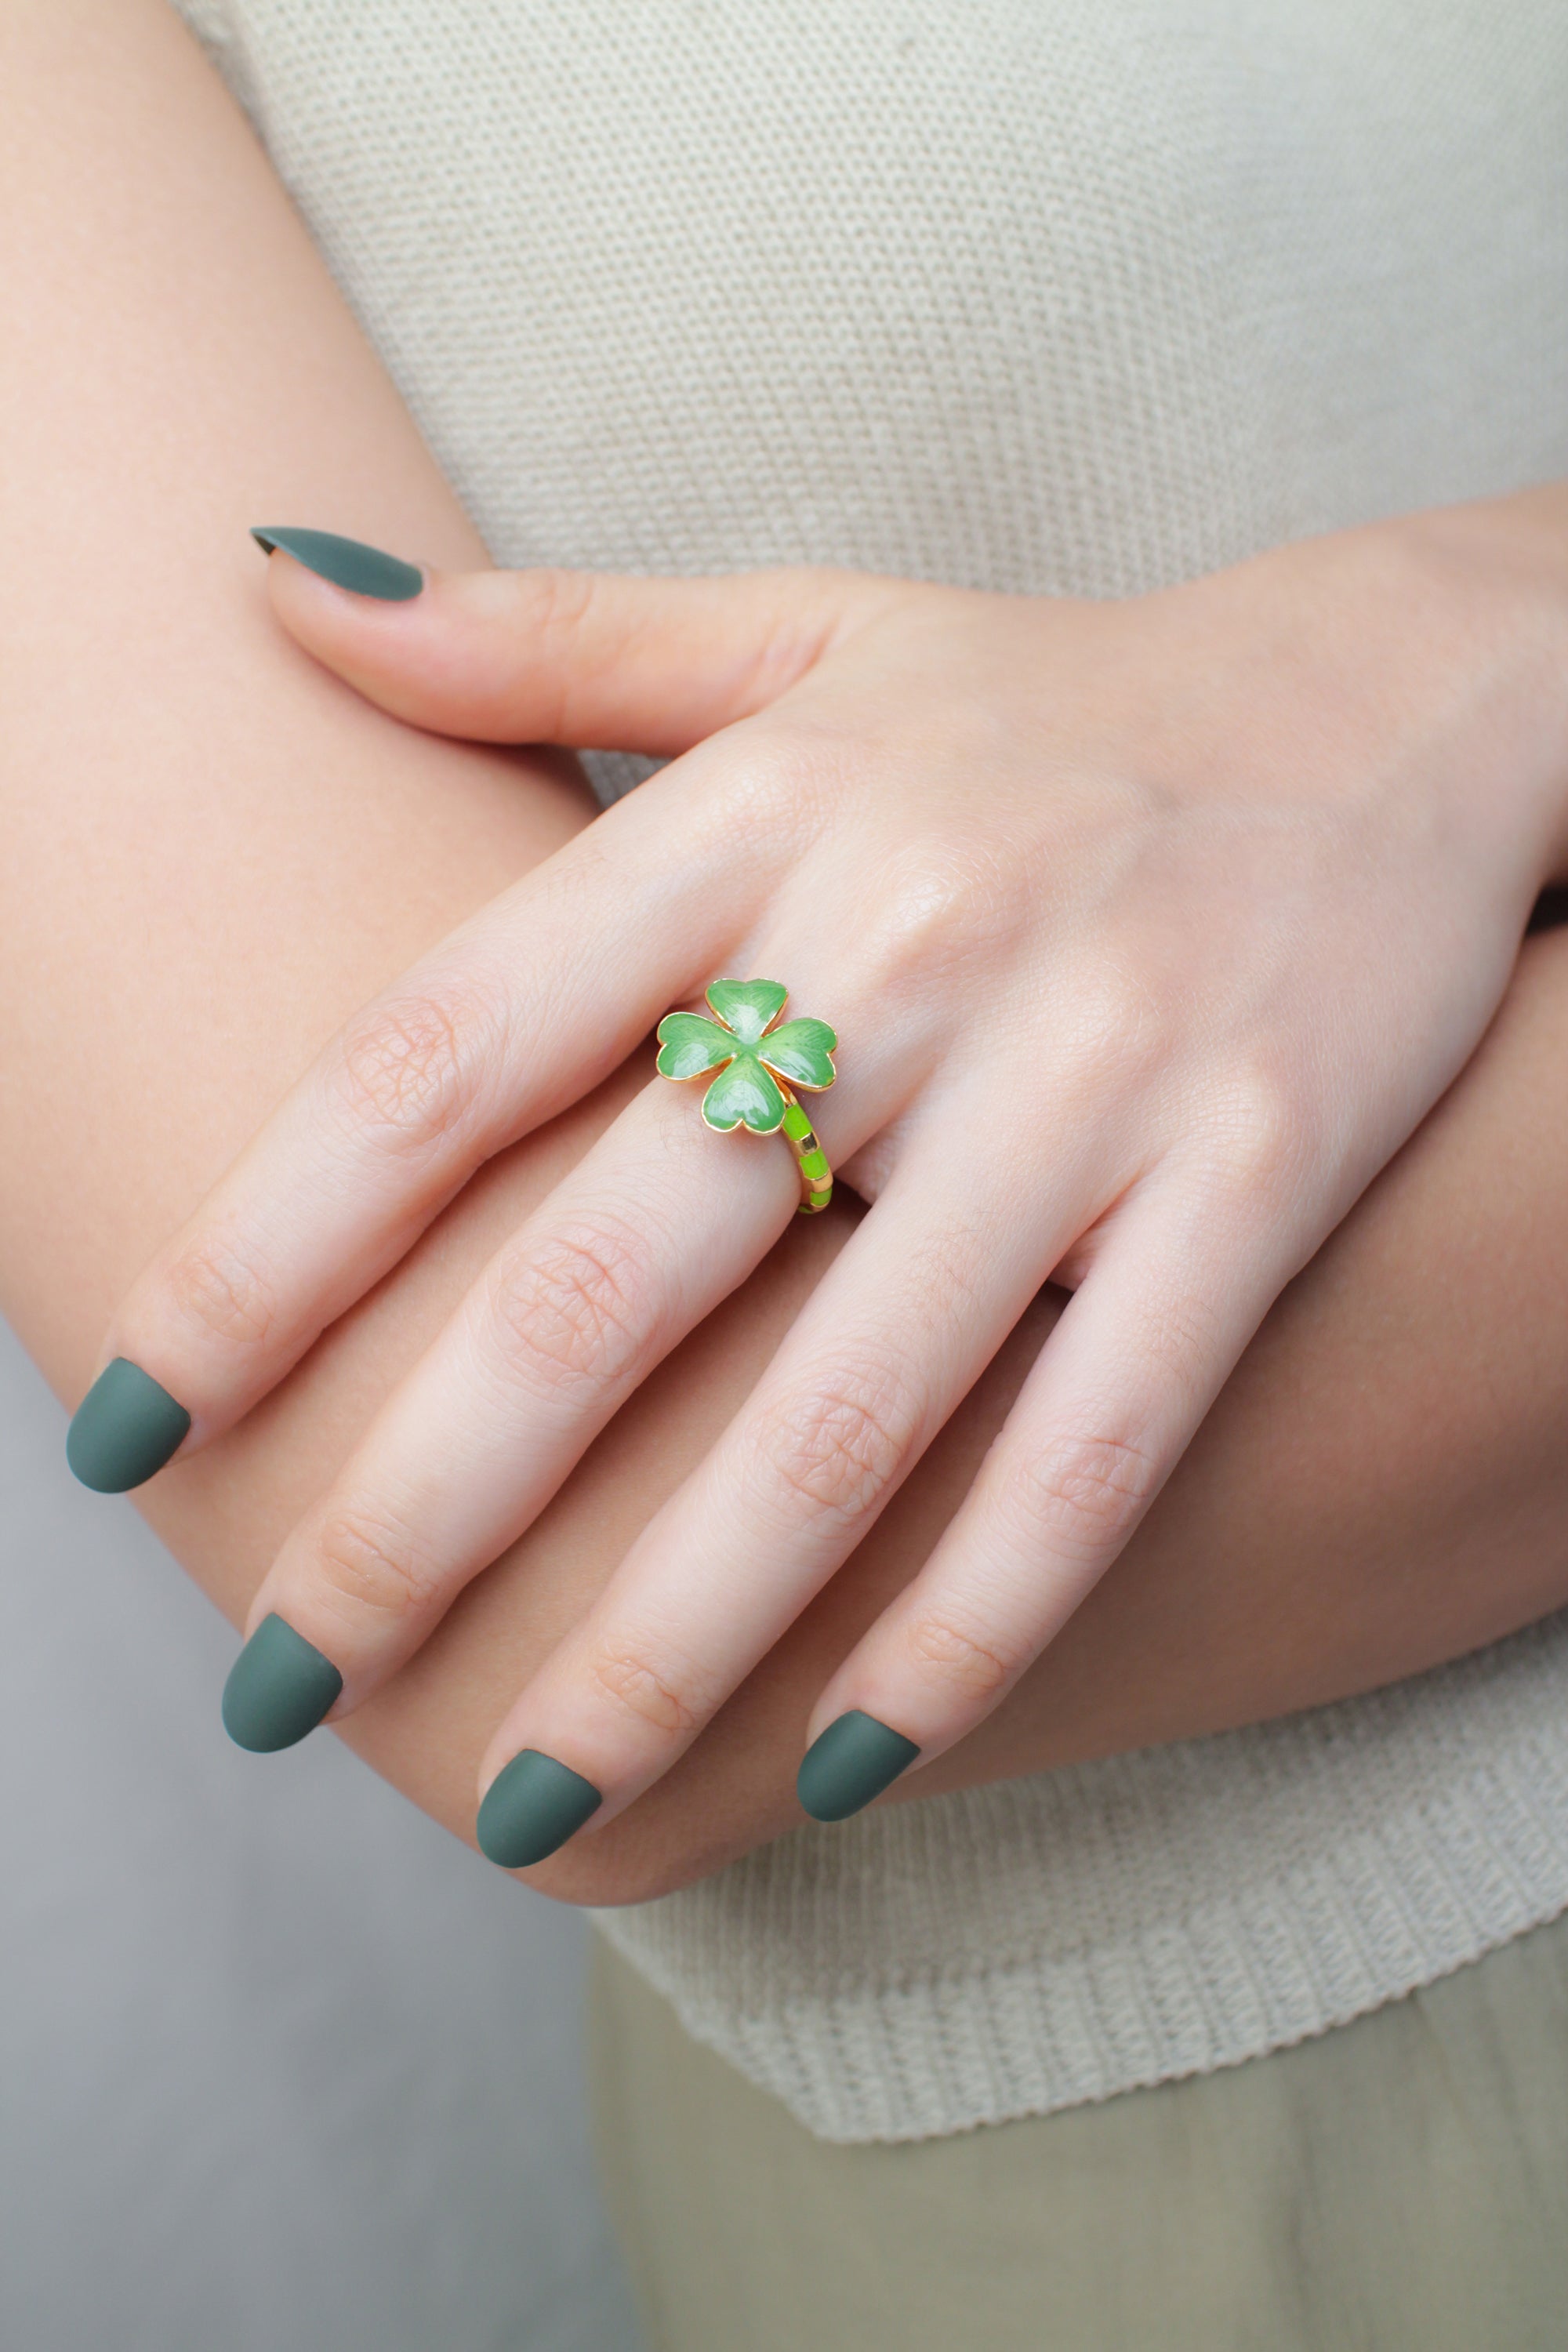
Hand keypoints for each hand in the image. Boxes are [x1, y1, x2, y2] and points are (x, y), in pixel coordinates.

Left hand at [70, 496, 1567, 1861]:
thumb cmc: (1051, 701)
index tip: (136, 1419)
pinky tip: (842, 1766)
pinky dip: (969, 1625)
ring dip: (664, 1639)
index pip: (445, 1053)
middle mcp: (904, 944)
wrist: (1391, 696)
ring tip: (521, 1799)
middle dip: (417, 1505)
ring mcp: (1090, 1070)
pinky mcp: (1256, 1174)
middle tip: (272, 1676)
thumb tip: (267, 598)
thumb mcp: (798, 641)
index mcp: (755, 818)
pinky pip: (1093, 1446)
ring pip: (841, 1411)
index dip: (264, 1251)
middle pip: (607, 1272)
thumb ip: (536, 641)